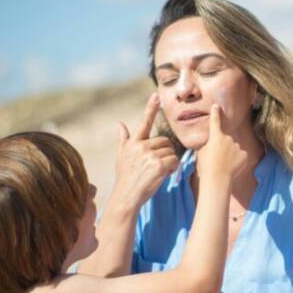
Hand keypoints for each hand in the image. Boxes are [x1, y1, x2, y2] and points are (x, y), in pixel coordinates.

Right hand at [112, 93, 178, 208]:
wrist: (126, 197)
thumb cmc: (125, 178)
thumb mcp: (122, 157)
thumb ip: (123, 139)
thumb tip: (118, 124)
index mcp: (133, 143)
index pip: (144, 122)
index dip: (151, 108)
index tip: (156, 95)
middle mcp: (140, 146)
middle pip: (165, 142)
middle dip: (165, 153)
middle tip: (156, 166)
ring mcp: (149, 155)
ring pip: (171, 152)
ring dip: (169, 162)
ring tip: (156, 172)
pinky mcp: (158, 164)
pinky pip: (174, 161)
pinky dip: (172, 168)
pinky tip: (162, 176)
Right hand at [196, 104, 245, 181]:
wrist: (217, 180)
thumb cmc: (205, 168)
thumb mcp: (201, 153)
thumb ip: (208, 146)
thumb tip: (212, 145)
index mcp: (215, 136)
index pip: (215, 122)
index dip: (215, 113)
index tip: (217, 106)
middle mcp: (228, 138)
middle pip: (225, 140)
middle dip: (222, 148)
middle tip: (216, 160)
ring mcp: (237, 146)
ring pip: (233, 148)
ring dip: (230, 155)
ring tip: (223, 166)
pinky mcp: (244, 155)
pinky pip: (240, 156)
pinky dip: (237, 161)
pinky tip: (231, 168)